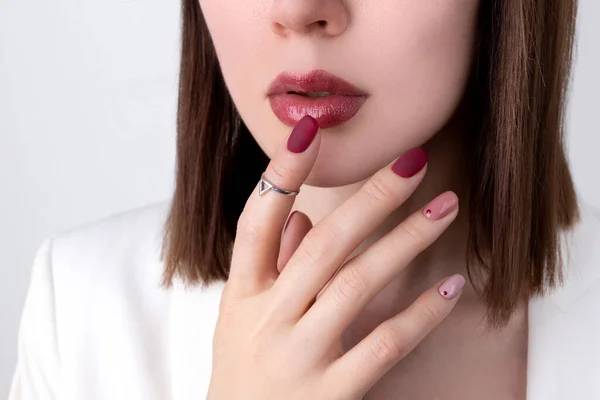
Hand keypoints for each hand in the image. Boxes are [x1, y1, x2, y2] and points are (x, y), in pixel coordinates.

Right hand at [206, 115, 462, 399]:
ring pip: (357, 284)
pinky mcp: (332, 392)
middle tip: (414, 162)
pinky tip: (449, 288)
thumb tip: (301, 217)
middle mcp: (268, 318)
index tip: (311, 130)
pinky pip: (384, 344)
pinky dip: (420, 314)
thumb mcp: (240, 316)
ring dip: (406, 240)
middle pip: (324, 245)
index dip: (281, 174)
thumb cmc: (243, 371)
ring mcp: (299, 355)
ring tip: (445, 206)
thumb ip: (270, 264)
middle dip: (372, 198)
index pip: (256, 220)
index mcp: (243, 293)